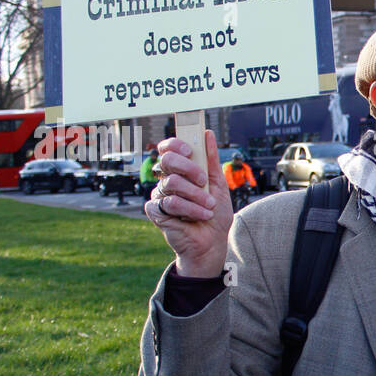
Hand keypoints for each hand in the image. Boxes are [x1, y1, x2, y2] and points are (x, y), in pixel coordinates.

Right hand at [145, 129, 232, 276]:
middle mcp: (167, 180)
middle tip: (204, 181)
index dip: (175, 145)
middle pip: (167, 161)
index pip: (168, 149)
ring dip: (196, 195)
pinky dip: (190, 209)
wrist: (212, 242)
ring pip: (172, 183)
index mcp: (180, 171)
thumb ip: (211, 161)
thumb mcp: (219, 184)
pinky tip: (202, 216)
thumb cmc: (215, 214)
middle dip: (189, 168)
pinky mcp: (156, 212)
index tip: (190, 150)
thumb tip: (207, 134)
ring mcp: (160, 196)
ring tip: (209, 206)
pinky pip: (170, 203)